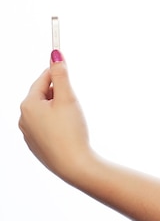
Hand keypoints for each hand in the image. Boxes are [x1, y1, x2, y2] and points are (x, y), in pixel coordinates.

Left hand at [19, 52, 93, 183]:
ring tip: (73, 119)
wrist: (73, 165)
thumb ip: (61, 75)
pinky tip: (68, 131)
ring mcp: (29, 134)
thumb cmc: (70, 131)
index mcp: (28, 105)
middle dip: (59, 94)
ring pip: (45, 112)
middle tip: (74, 102)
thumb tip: (55, 55)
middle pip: (43, 96)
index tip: (67, 66)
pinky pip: (46, 126)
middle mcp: (23, 119)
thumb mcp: (67, 98)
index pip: (42, 79)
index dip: (56, 72)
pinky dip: (58, 124)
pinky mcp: (37, 145)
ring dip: (59, 109)